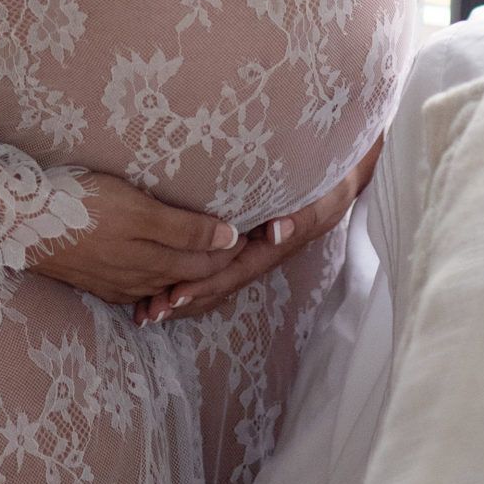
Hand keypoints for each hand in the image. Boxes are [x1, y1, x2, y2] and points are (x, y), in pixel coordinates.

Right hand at [26, 168, 243, 305]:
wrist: (22, 223)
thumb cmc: (84, 206)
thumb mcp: (139, 211)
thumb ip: (184, 228)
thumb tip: (230, 239)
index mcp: (155, 265)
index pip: (209, 263)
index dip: (235, 250)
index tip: (259, 233)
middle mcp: (140, 283)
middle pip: (191, 277)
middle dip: (219, 265)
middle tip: (246, 246)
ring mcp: (116, 286)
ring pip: (166, 284)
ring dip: (191, 274)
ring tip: (211, 257)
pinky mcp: (96, 281)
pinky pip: (141, 288)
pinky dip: (162, 280)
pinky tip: (162, 273)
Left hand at [131, 131, 385, 328]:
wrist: (338, 171)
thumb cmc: (327, 180)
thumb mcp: (322, 197)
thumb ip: (302, 215)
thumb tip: (276, 231)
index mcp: (272, 247)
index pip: (233, 272)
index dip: (205, 285)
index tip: (174, 296)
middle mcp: (256, 253)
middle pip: (217, 284)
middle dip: (184, 298)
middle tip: (149, 312)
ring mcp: (248, 247)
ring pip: (211, 278)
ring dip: (180, 294)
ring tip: (145, 310)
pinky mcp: (238, 237)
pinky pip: (209, 262)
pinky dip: (183, 274)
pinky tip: (156, 284)